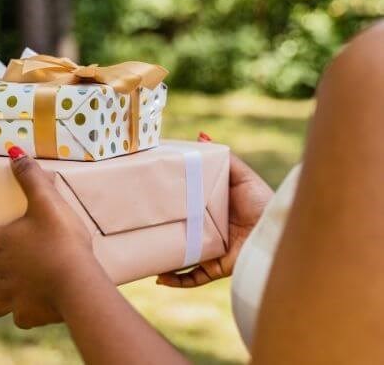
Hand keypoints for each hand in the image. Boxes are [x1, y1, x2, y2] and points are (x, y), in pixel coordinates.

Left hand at [0, 147, 98, 328]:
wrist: (77, 283)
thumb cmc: (60, 239)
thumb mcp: (47, 201)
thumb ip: (31, 177)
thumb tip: (13, 151)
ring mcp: (13, 297)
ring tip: (1, 298)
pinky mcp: (30, 316)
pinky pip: (21, 318)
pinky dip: (24, 314)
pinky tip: (32, 308)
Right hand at [156, 132, 273, 286]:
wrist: (276, 228)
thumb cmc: (262, 201)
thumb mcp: (240, 176)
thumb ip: (222, 157)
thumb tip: (200, 136)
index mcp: (212, 211)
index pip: (186, 210)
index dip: (170, 207)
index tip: (150, 201)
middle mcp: (209, 232)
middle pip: (180, 234)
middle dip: (161, 235)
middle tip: (140, 228)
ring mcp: (211, 251)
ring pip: (182, 258)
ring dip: (162, 260)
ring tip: (143, 256)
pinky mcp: (217, 268)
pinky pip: (193, 278)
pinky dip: (176, 280)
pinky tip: (160, 277)